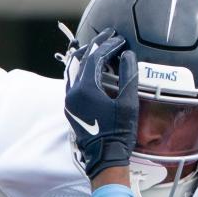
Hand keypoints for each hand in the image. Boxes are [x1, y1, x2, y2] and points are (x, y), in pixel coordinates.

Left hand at [64, 29, 138, 179]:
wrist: (105, 160)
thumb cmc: (118, 134)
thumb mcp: (128, 104)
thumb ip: (128, 76)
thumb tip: (127, 55)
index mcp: (86, 89)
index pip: (96, 58)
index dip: (108, 46)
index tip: (119, 40)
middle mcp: (73, 92)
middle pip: (82, 60)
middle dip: (96, 46)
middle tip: (109, 36)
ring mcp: (70, 100)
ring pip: (75, 69)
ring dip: (87, 57)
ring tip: (99, 48)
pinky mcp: (71, 108)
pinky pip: (73, 81)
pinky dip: (82, 70)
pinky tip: (90, 69)